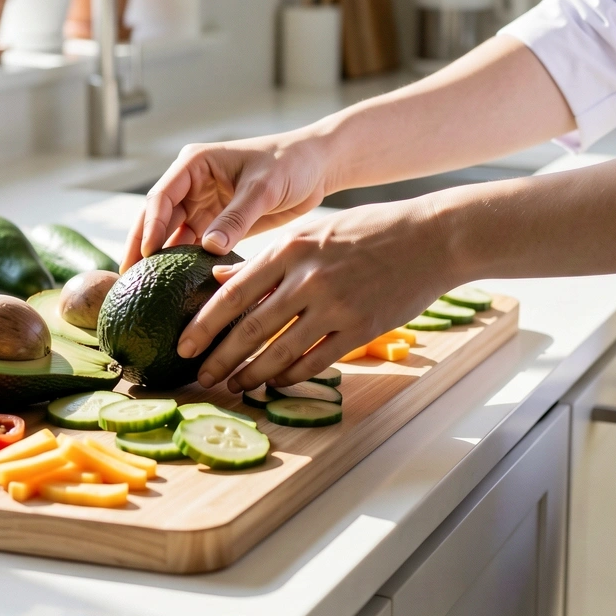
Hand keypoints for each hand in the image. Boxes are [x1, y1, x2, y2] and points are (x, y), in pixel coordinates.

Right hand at [121, 131, 332, 270]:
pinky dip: (186, 263)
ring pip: (173, 235)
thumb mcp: (263, 187)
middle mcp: (192, 184)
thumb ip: (236, 216)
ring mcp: (203, 205)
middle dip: (143, 247)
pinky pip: (195, 246)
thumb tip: (208, 248)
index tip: (146, 255)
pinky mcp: (217, 223)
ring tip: (146, 289)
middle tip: (129, 280)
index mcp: (195, 165)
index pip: (162, 197)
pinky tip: (177, 287)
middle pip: (158, 219)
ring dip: (162, 259)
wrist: (316, 167)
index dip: (151, 227)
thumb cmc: (291, 163)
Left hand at [176, 198, 455, 391]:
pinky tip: (276, 382)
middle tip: (200, 377)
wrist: (430, 238)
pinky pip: (316, 361)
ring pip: (280, 352)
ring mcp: (335, 306)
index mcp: (290, 249)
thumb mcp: (311, 231)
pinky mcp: (361, 329)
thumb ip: (266, 257)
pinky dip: (292, 376)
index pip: (233, 294)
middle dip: (221, 358)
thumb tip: (220, 277)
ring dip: (252, 374)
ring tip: (234, 385)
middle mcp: (307, 279)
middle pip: (251, 328)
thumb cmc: (367, 230)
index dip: (205, 325)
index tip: (185, 345)